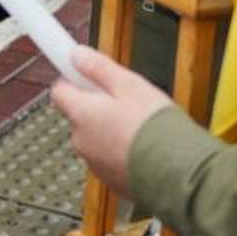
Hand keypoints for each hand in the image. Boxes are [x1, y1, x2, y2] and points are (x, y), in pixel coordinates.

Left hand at [49, 46, 174, 200]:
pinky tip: (144, 147)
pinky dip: (121, 151)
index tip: (85, 73)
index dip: (73, 80)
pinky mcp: (111, 180)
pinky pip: (109, 158)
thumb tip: (77, 55)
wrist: (177, 171)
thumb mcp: (129, 84)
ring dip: (110, 130)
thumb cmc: (154, 127)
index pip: (59, 91)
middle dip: (97, 106)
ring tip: (140, 126)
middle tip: (125, 100)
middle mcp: (81, 141)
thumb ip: (99, 68)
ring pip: (95, 138)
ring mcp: (94, 163)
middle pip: (79, 115)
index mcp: (81, 114)